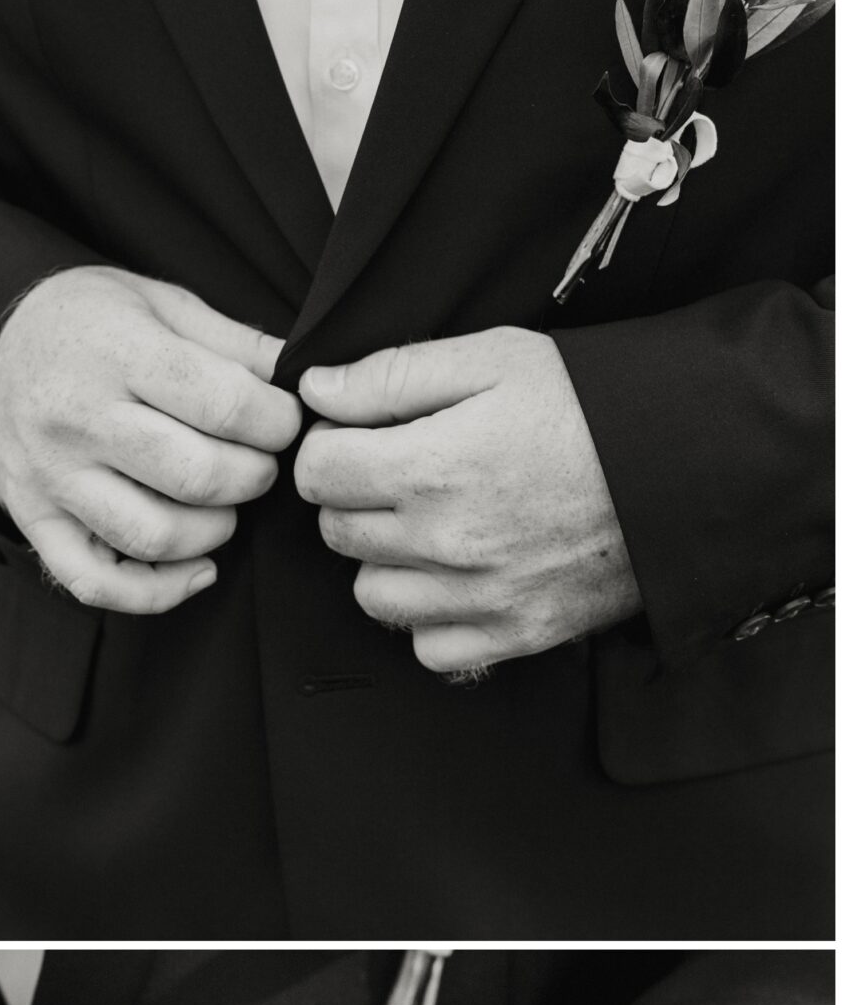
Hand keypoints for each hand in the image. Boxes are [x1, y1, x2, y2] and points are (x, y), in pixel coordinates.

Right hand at [0, 265, 301, 613]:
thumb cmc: (90, 324)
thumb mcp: (159, 301)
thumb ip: (232, 341)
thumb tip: (301, 378)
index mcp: (116, 352)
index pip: (224, 405)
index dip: (277, 422)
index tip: (282, 420)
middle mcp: (77, 419)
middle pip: (197, 475)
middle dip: (254, 476)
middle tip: (259, 462)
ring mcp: (52, 477)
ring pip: (155, 535)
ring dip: (216, 530)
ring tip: (226, 504)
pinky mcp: (36, 521)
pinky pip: (97, 583)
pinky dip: (159, 592)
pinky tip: (198, 568)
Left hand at [295, 326, 641, 672]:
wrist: (690, 464)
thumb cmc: (593, 404)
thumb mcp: (494, 358)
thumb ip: (392, 376)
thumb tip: (315, 391)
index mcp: (433, 467)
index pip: (318, 473)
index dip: (331, 446)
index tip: (360, 437)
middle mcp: (446, 543)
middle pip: (338, 532)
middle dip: (356, 497)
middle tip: (404, 471)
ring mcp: (479, 598)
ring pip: (373, 594)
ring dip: (387, 560)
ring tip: (432, 523)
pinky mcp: (514, 635)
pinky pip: (427, 646)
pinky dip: (431, 618)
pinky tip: (458, 576)